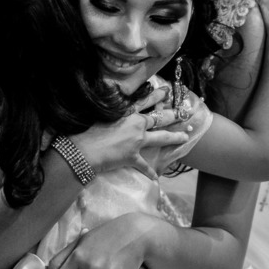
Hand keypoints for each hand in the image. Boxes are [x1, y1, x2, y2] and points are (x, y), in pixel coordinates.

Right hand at [70, 89, 189, 179]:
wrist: (83, 149)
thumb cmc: (86, 130)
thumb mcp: (101, 114)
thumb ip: (113, 110)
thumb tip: (116, 106)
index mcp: (127, 112)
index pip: (145, 101)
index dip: (158, 95)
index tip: (168, 91)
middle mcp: (136, 125)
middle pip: (159, 118)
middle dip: (174, 115)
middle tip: (185, 113)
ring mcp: (136, 142)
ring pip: (161, 138)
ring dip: (175, 137)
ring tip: (186, 137)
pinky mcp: (133, 157)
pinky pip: (144, 165)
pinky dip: (149, 172)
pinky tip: (156, 177)